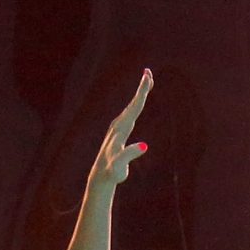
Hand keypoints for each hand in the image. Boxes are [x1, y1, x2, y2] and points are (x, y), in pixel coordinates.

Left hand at [88, 69, 153, 187]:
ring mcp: (117, 128)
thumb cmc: (112, 172)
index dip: (142, 92)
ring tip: (147, 82)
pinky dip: (135, 105)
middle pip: (133, 104)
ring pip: (131, 108)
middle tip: (148, 72)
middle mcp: (118, 126)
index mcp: (121, 130)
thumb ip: (129, 155)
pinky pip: (129, 114)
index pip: (134, 107)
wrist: (101, 176)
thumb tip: (144, 146)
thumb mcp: (120, 166)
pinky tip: (137, 104)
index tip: (147, 78)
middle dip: (141, 88)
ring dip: (139, 95)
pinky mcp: (118, 133)